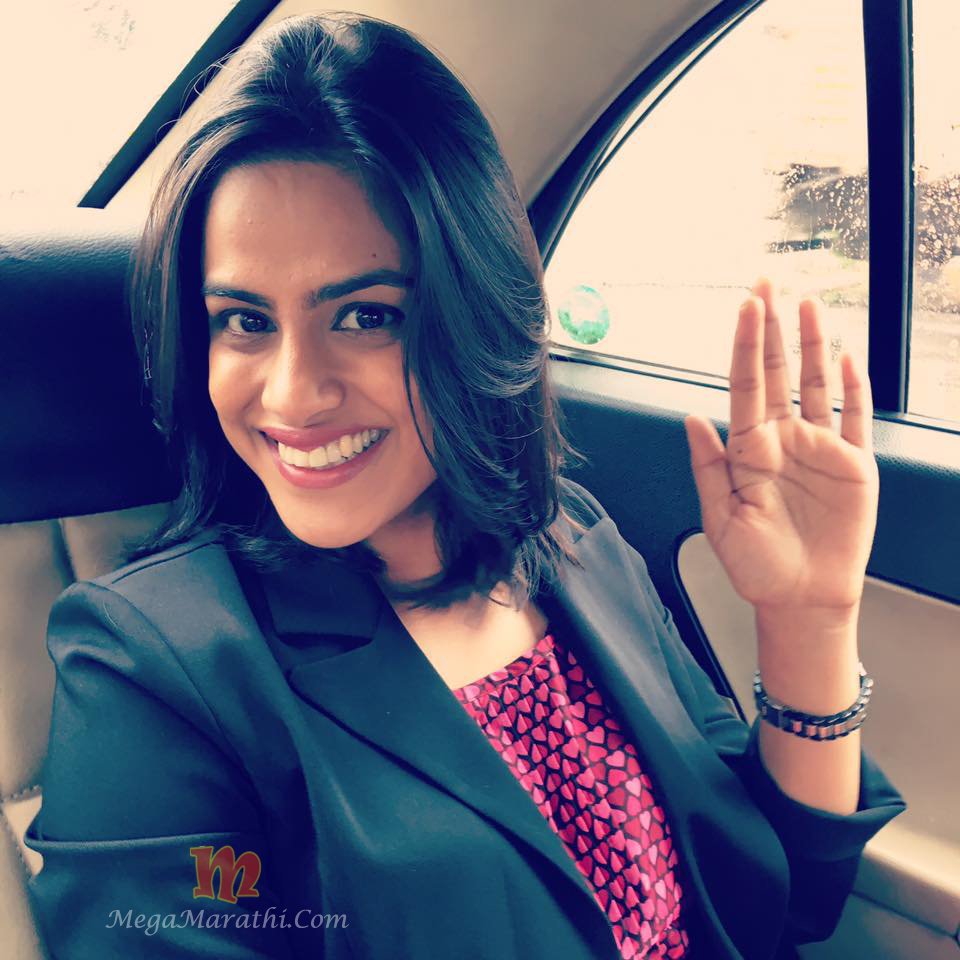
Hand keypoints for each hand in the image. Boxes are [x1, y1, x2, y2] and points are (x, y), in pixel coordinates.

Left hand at [684, 280, 878, 616]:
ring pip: (818, 385)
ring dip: (814, 344)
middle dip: (774, 328)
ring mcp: (821, 449)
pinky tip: (848, 355)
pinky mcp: (854, 466)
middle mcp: (784, 440)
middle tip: (768, 282)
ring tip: (808, 304)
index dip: (746, 345)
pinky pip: (855, 418)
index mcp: (749, 450)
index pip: (746, 385)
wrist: (799, 599)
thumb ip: (707, 466)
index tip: (746, 305)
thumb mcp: (720, 517)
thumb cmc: (755, 564)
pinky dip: (855, 387)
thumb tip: (691, 416)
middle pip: (779, 373)